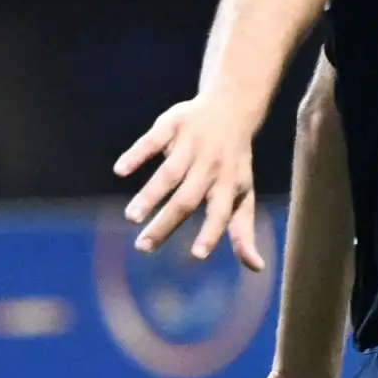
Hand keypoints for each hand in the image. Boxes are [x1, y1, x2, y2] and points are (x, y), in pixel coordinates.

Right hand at [116, 97, 265, 270]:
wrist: (231, 108)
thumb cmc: (234, 162)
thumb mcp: (244, 193)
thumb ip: (243, 230)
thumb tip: (257, 268)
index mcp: (229, 185)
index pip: (221, 213)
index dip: (211, 233)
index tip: (197, 255)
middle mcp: (210, 166)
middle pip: (187, 199)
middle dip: (166, 223)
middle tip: (143, 247)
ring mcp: (191, 145)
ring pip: (169, 174)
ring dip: (150, 195)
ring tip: (132, 217)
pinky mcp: (171, 125)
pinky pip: (152, 141)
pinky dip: (136, 154)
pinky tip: (120, 170)